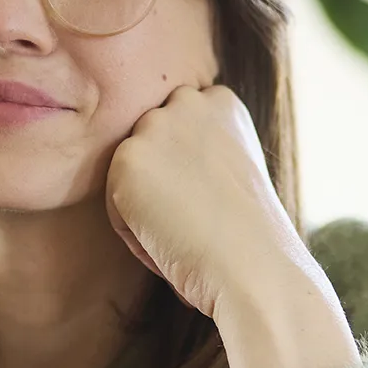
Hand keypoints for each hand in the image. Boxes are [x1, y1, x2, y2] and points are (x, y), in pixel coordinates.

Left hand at [104, 85, 308, 320]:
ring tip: (186, 231)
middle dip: (162, 183)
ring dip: (147, 208)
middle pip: (149, 149)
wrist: (252, 265)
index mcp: (221, 102)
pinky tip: (170, 240)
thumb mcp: (234, 173)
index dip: (188, 174)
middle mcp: (187, 102)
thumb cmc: (249, 238)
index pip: (176, 132)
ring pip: (131, 177)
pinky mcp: (127, 159)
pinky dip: (135, 234)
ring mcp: (155, 126)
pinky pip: (115, 206)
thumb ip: (201, 153)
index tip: (210, 203)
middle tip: (195, 220)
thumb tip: (164, 170)